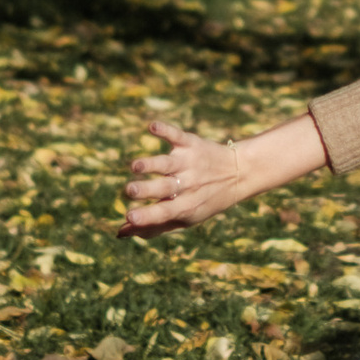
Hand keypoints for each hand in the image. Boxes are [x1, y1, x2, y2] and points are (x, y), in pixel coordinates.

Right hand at [117, 114, 323, 238]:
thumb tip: (120, 233)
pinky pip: (177, 136)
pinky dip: (165, 130)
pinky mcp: (190, 143)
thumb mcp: (185, 218)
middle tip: (129, 190)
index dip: (146, 216)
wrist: (239, 173)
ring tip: (135, 166)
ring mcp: (188, 163)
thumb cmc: (204, 200)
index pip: (163, 213)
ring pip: (167, 164)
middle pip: (163, 188)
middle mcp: (186, 185)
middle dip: (145, 190)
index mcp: (184, 206)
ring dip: (150, 163)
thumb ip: (153, 226)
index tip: (129, 217)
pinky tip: (151, 126)